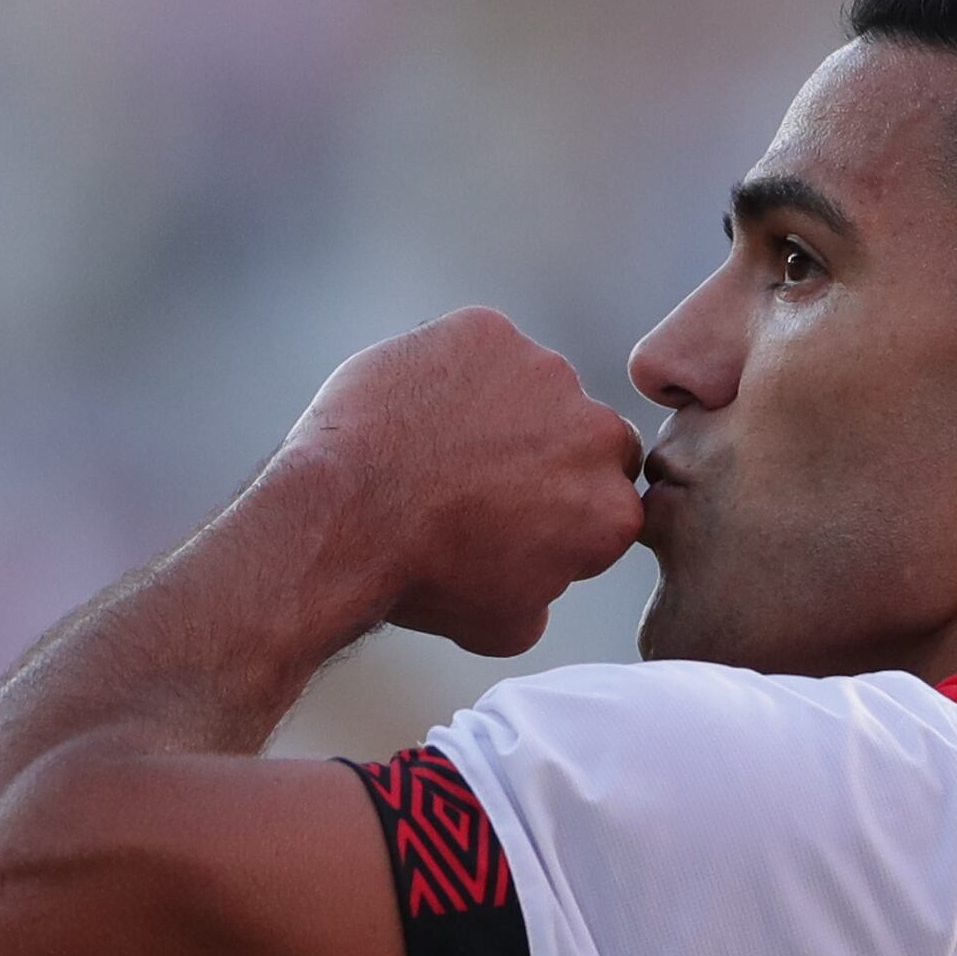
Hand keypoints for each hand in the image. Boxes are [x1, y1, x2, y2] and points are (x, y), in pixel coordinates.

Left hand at [275, 307, 644, 656]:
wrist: (346, 517)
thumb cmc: (420, 578)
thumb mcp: (504, 625)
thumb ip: (549, 590)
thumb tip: (545, 576)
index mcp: (611, 511)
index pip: (604, 497)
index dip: (558, 508)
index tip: (512, 516)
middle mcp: (595, 434)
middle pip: (582, 433)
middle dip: (543, 450)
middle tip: (477, 475)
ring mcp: (543, 372)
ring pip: (531, 384)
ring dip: (498, 406)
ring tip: (432, 442)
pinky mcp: (488, 330)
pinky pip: (477, 345)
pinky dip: (449, 369)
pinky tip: (410, 406)